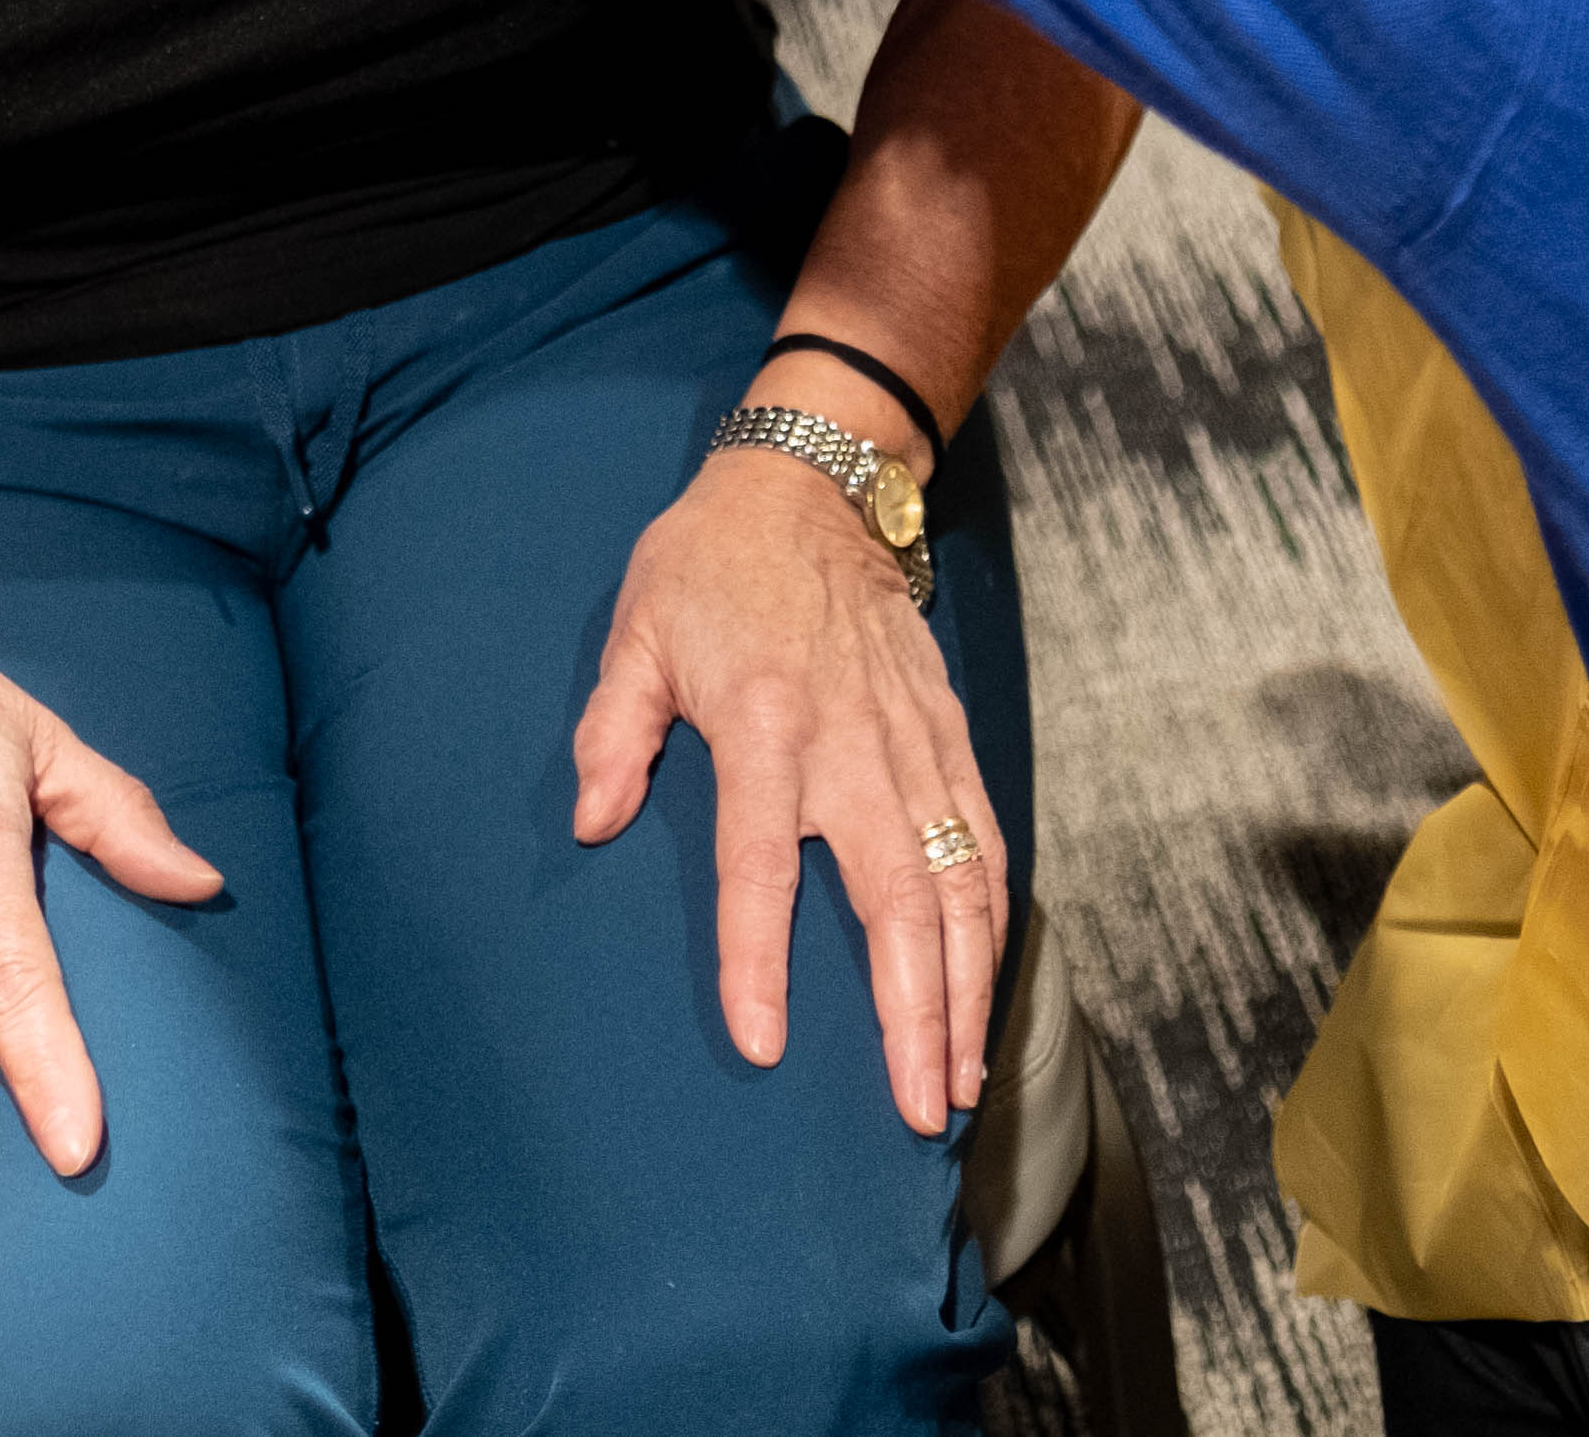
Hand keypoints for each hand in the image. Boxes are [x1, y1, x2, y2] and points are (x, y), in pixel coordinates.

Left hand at [576, 433, 1003, 1137]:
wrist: (818, 482)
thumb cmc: (712, 561)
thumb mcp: (637, 628)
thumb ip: (612, 730)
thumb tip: (595, 822)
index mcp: (762, 722)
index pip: (760, 864)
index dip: (761, 958)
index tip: (764, 1046)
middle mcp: (850, 742)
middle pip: (895, 898)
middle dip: (913, 1012)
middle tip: (922, 1107)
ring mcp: (911, 741)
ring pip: (956, 881)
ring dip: (967, 986)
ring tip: (964, 1076)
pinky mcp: (947, 732)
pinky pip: (982, 838)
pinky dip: (993, 918)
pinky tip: (988, 987)